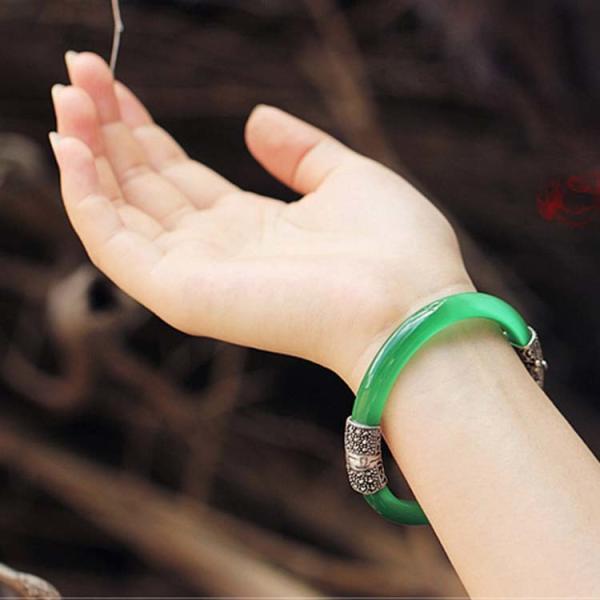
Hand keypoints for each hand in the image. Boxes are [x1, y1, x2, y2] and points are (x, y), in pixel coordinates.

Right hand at [50, 52, 472, 390]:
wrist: (409, 305)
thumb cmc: (393, 247)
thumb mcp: (346, 178)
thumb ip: (299, 151)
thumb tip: (256, 118)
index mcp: (251, 227)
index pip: (179, 175)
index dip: (144, 130)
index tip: (115, 82)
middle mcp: (216, 250)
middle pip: (143, 186)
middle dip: (107, 130)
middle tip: (77, 71)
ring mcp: (194, 274)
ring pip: (119, 210)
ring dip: (87, 153)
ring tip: (67, 96)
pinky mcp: (181, 293)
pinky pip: (114, 242)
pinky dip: (85, 196)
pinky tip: (71, 146)